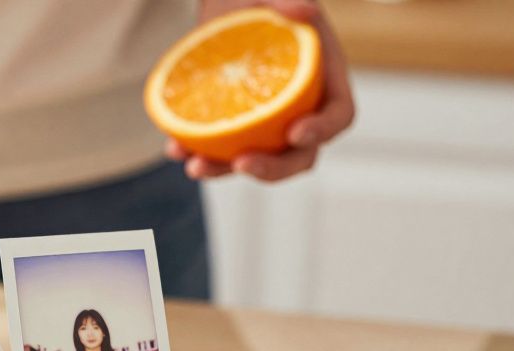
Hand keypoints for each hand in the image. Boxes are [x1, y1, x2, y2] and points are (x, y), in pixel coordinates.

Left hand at [167, 0, 355, 181]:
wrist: (224, 5)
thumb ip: (288, 0)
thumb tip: (304, 10)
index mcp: (324, 80)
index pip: (338, 115)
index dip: (322, 129)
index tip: (294, 133)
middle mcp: (299, 109)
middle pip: (300, 155)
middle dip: (274, 168)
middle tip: (242, 163)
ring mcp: (266, 124)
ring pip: (256, 161)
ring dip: (224, 170)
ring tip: (194, 166)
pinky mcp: (235, 126)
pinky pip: (221, 150)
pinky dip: (199, 153)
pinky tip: (175, 149)